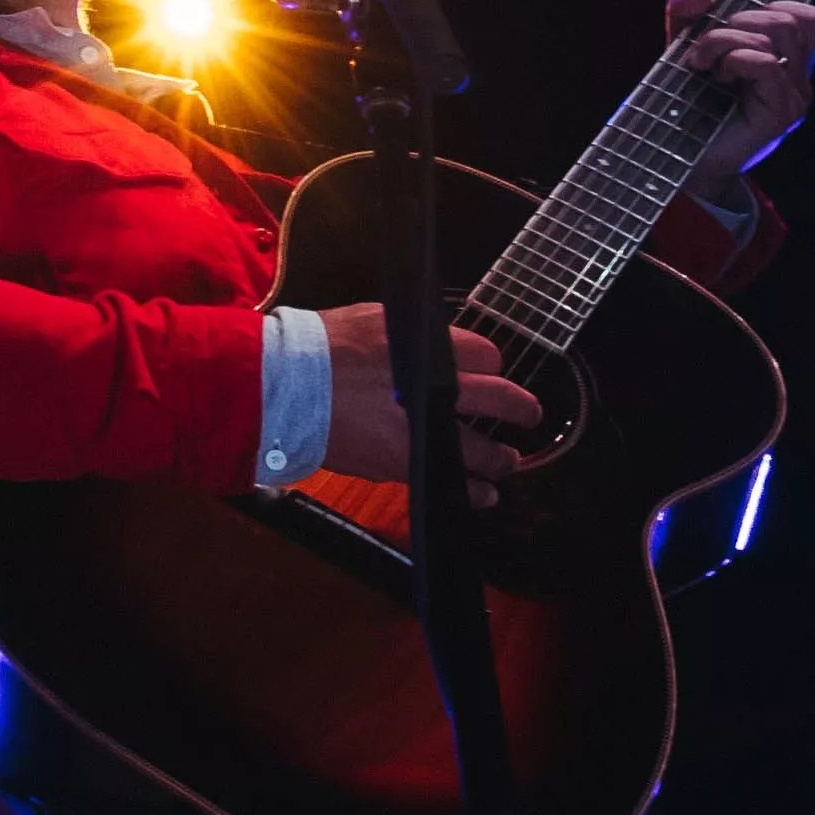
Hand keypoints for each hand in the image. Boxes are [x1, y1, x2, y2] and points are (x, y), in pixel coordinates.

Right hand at [315, 302, 543, 509]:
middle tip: (530, 415)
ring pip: (480, 451)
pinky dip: (470, 489)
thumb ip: (415, 336)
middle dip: (520, 409)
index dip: (491, 362)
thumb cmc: (323, 346)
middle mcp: (436, 391)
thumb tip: (437, 346)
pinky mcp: (401, 464)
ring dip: (500, 458)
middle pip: (498, 400)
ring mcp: (421, 432)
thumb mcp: (375, 320)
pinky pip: (449, 481)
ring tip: (508, 463)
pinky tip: (483, 494)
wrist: (285, 387)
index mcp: (429, 350)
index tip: (492, 370)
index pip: (486, 355)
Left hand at [664, 0, 814, 204]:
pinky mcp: (781, 114)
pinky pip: (768, 64)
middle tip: (707, 49)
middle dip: (739, 21)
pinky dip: (735, 59)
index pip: (810, 18)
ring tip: (706, 63)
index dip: (772, 7)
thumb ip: (688, 14)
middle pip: (792, 18)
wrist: (678, 157)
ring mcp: (795, 97)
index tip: (731, 27)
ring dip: (728, 39)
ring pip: (779, 33)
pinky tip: (718, 76)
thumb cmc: (687, 102)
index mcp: (788, 62)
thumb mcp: (684, 46)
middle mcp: (799, 80)